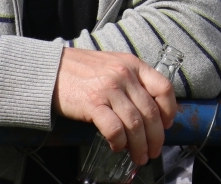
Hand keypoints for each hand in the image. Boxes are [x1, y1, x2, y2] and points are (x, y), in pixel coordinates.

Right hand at [53, 48, 175, 165]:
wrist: (50, 69)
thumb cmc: (82, 69)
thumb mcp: (113, 65)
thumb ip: (132, 81)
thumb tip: (148, 109)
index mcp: (133, 64)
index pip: (163, 88)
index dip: (169, 110)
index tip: (167, 125)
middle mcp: (124, 75)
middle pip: (150, 112)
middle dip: (156, 137)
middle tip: (154, 150)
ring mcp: (109, 89)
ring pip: (135, 124)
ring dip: (140, 146)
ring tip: (140, 156)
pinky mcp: (92, 104)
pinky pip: (114, 129)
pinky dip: (119, 143)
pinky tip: (118, 147)